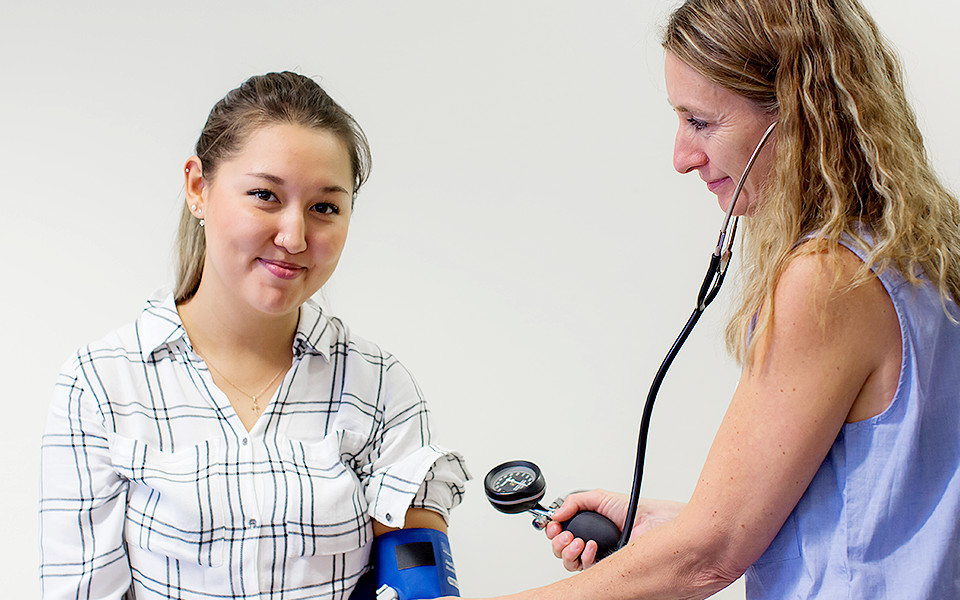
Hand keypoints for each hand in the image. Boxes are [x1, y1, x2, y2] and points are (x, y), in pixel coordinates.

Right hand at [545, 490, 684, 570]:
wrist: (649, 521)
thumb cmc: (631, 509)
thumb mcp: (598, 497)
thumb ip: (574, 502)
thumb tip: (556, 513)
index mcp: (584, 525)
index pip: (559, 532)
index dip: (553, 531)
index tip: (554, 526)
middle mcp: (587, 540)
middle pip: (560, 550)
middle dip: (558, 543)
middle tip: (565, 535)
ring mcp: (595, 555)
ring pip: (570, 563)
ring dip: (568, 552)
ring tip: (578, 542)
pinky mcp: (605, 566)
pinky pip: (586, 569)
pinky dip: (585, 557)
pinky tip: (591, 546)